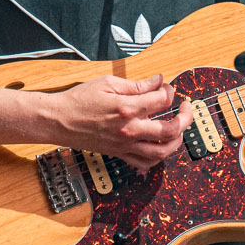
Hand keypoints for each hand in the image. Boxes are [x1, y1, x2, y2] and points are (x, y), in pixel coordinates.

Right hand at [45, 74, 193, 170]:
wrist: (58, 121)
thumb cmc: (79, 100)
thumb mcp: (107, 83)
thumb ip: (136, 85)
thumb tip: (158, 82)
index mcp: (126, 108)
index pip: (162, 100)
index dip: (169, 91)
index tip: (166, 87)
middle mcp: (128, 129)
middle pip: (170, 129)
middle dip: (185, 117)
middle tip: (185, 109)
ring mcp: (124, 145)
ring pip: (162, 151)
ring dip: (176, 140)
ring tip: (178, 129)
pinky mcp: (119, 153)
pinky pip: (145, 163)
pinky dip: (158, 157)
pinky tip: (160, 146)